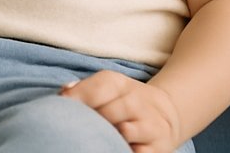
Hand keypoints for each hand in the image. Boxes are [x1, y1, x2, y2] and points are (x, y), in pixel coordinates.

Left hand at [60, 71, 182, 152]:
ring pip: (125, 131)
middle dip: (92, 122)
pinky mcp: (159, 147)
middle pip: (108, 112)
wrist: (167, 113)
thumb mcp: (105, 88)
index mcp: (118, 84)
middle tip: (80, 131)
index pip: (96, 89)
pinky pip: (140, 152)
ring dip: (109, 137)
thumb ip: (82, 90)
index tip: (63, 109)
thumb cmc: (122, 103)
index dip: (76, 100)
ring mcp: (150, 125)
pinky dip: (126, 151)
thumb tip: (64, 94)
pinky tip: (116, 148)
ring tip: (99, 140)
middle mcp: (137, 102)